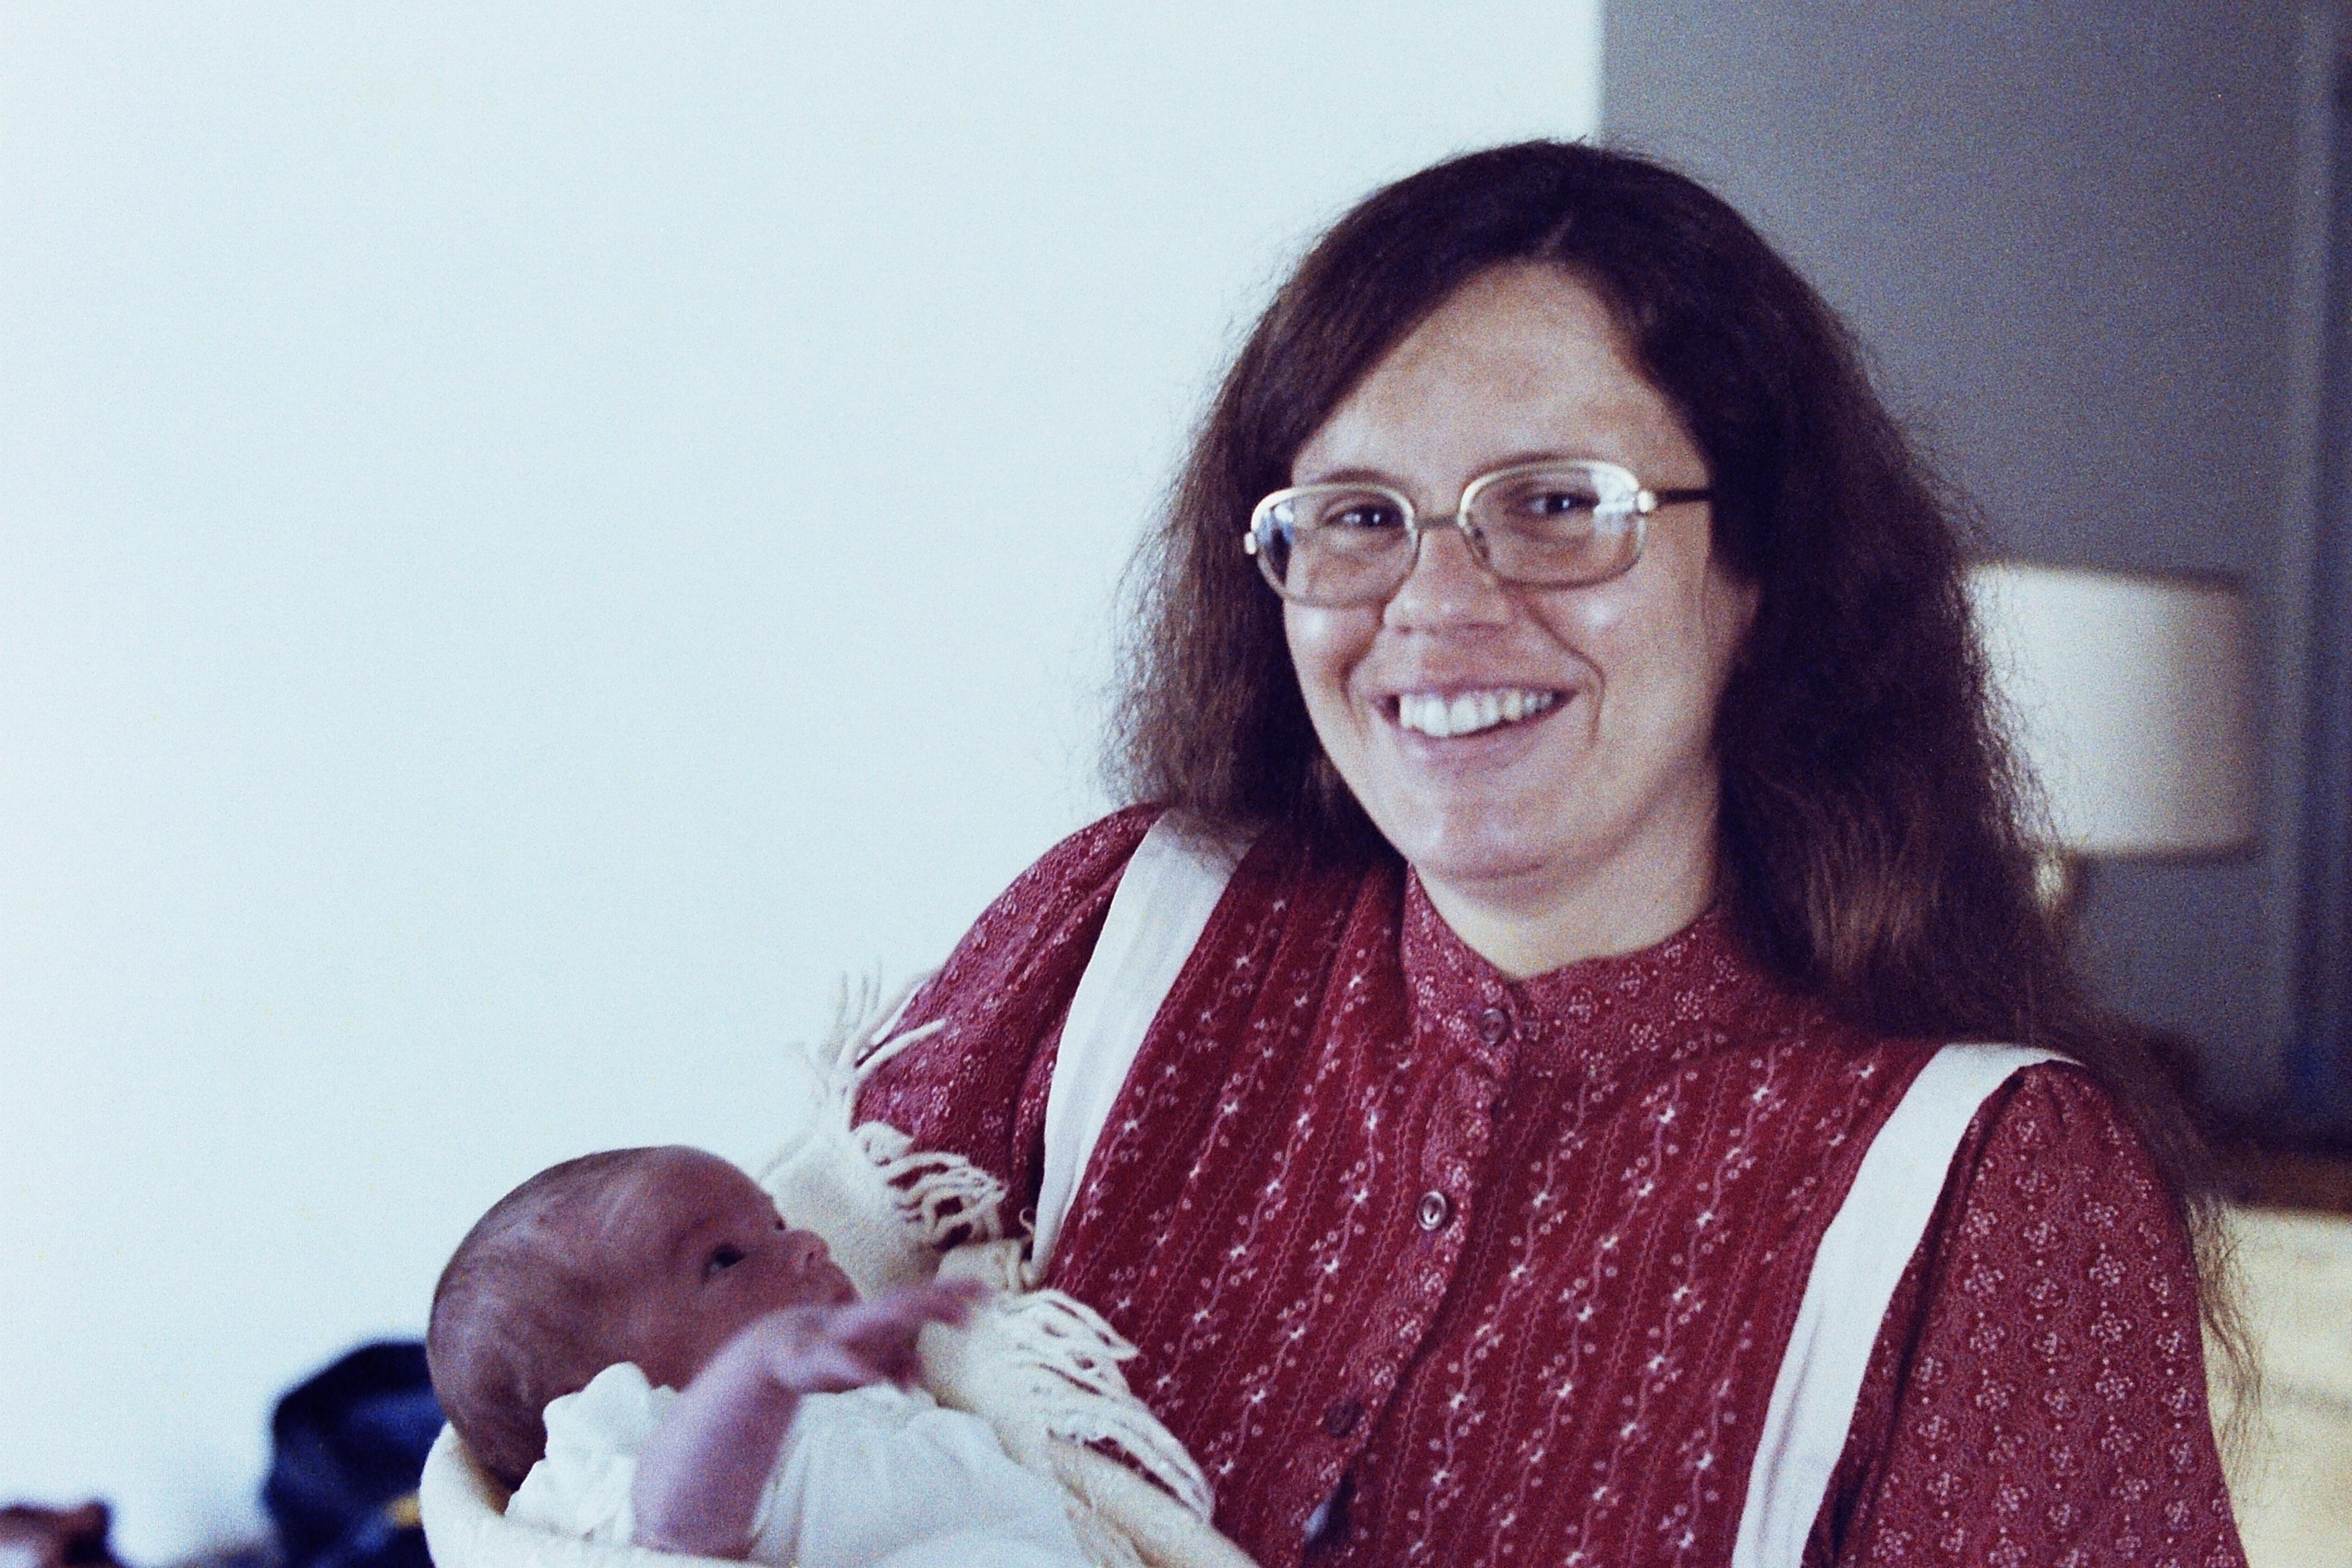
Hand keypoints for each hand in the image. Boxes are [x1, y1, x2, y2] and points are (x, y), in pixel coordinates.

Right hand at [741, 1279, 982, 1394]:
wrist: (776, 1350)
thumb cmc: (829, 1349)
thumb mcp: (867, 1361)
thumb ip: (895, 1365)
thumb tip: (917, 1378)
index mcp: (881, 1317)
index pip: (922, 1299)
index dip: (953, 1292)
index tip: (989, 1290)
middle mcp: (865, 1319)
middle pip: (905, 1305)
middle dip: (936, 1303)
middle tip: (970, 1308)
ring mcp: (841, 1335)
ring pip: (874, 1323)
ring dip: (903, 1319)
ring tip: (921, 1324)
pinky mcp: (817, 1358)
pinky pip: (838, 1362)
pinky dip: (854, 1368)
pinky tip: (872, 1378)